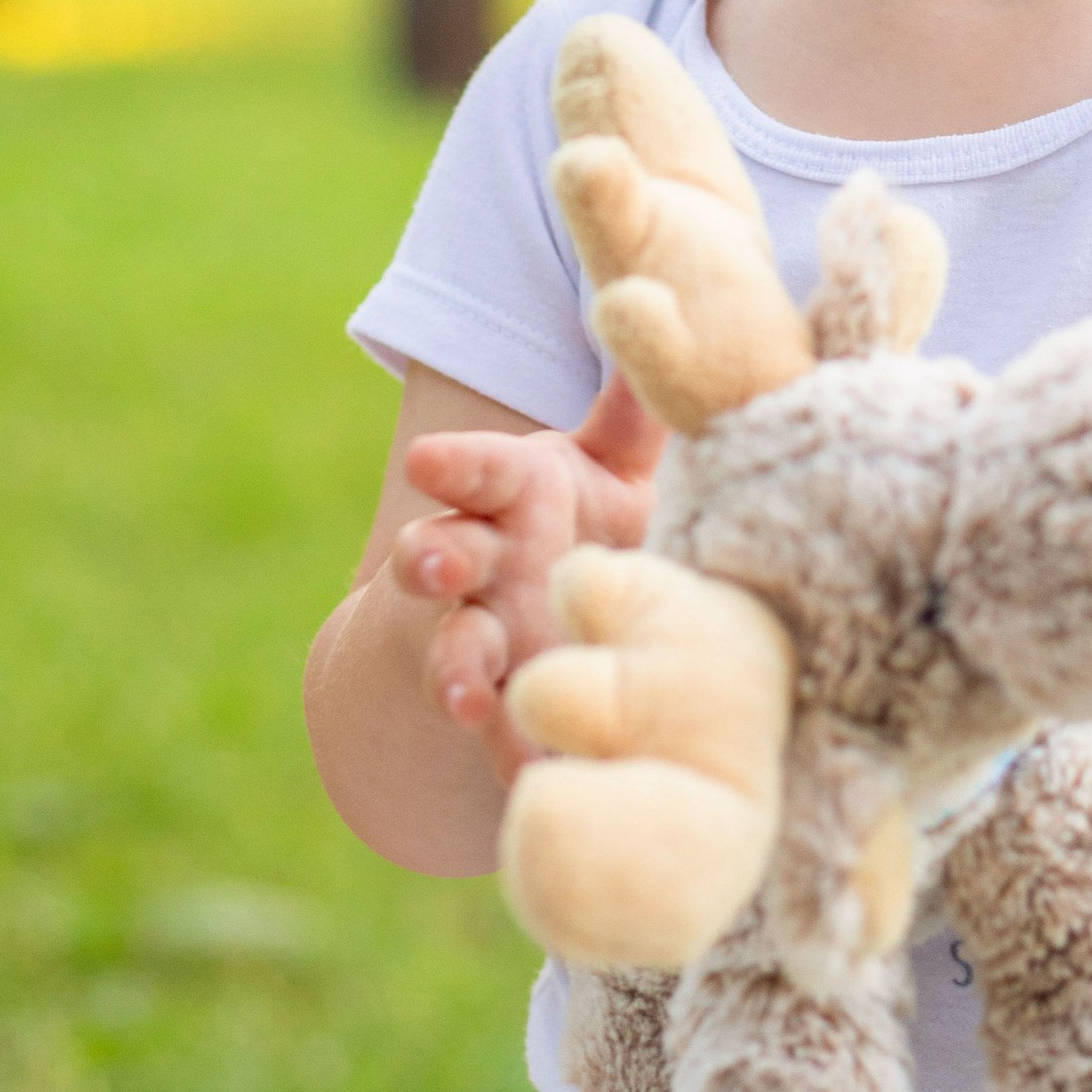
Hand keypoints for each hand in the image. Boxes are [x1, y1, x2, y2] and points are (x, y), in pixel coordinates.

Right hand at [391, 372, 664, 782]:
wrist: (531, 620)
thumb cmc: (578, 522)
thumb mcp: (608, 470)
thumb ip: (629, 419)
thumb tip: (662, 320)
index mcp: (512, 492)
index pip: (474, 469)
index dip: (453, 467)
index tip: (429, 463)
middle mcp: (482, 562)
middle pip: (439, 553)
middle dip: (432, 559)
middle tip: (435, 564)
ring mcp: (481, 638)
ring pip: (452, 646)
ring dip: (456, 666)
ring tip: (468, 693)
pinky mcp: (498, 705)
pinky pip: (493, 726)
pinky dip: (505, 746)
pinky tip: (522, 771)